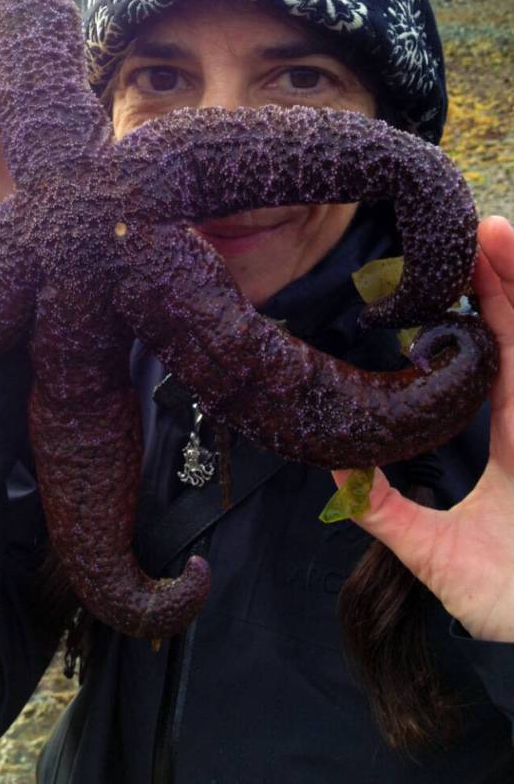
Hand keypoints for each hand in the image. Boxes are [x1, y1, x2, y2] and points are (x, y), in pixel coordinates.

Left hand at [332, 215, 513, 641]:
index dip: (480, 309)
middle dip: (505, 277)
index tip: (446, 269)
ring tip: (497, 232)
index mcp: (512, 440)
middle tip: (473, 226)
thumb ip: (387, 513)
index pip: (493, 358)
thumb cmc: (511, 605)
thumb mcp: (436, 554)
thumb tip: (335, 476)